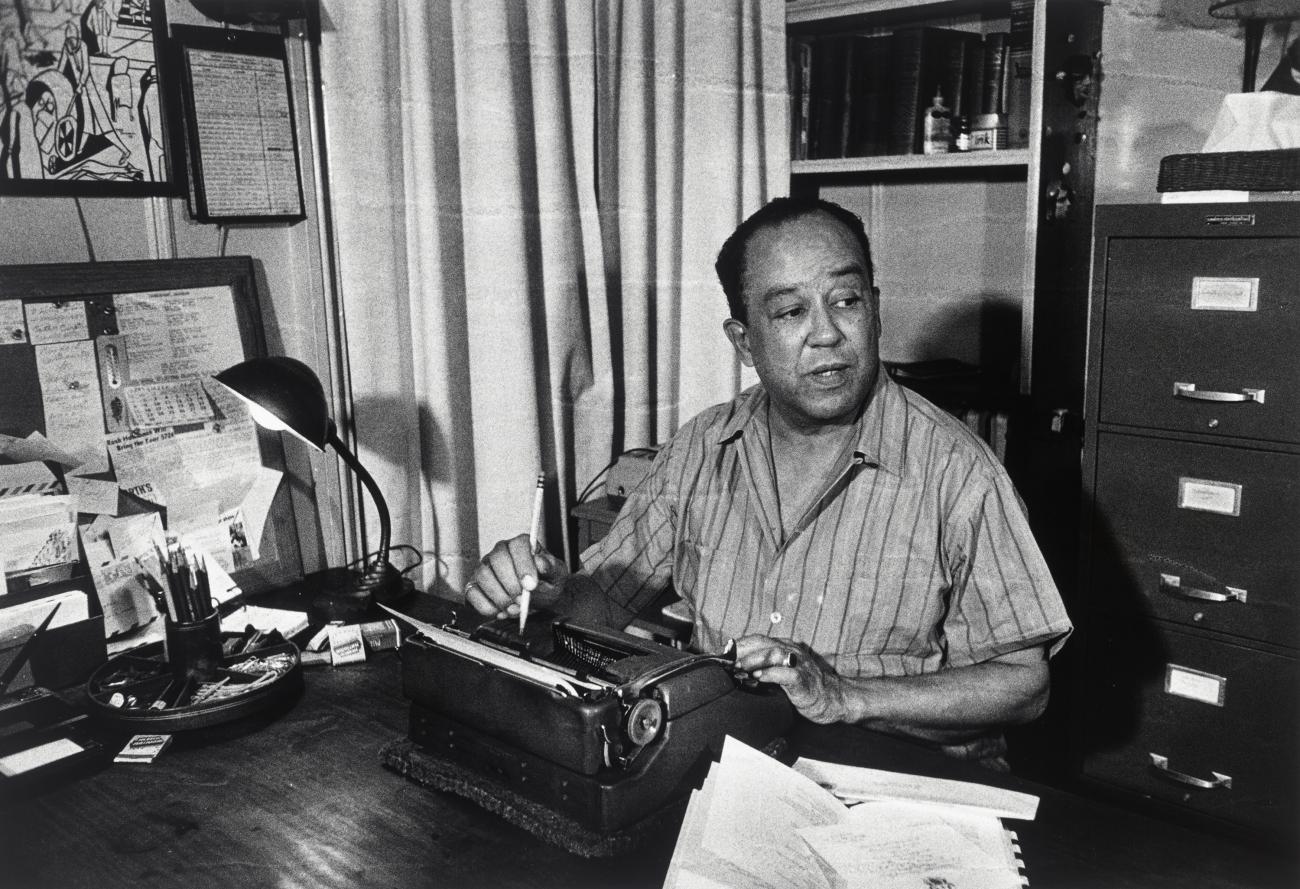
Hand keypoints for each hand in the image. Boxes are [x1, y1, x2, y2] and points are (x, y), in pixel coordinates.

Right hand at [464, 533, 568, 618]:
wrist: (542, 597)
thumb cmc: (548, 582)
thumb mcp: (557, 575)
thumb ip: (551, 567)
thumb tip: (540, 562)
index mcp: (521, 545)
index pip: (518, 545)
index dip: (523, 564)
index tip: (531, 584)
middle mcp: (500, 552)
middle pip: (497, 559)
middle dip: (510, 584)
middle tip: (523, 601)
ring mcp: (486, 568)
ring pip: (483, 576)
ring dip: (499, 596)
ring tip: (515, 609)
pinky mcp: (476, 585)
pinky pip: (472, 593)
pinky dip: (486, 606)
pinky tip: (501, 612)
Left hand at [733, 635, 847, 723]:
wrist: (832, 699)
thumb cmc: (803, 687)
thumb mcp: (782, 672)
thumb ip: (764, 667)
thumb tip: (735, 669)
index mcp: (784, 647)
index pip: (757, 639)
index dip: (738, 644)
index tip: (721, 653)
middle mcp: (791, 651)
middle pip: (762, 643)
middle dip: (741, 650)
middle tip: (725, 660)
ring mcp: (798, 664)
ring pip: (773, 654)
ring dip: (753, 659)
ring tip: (738, 667)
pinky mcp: (804, 680)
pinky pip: (786, 673)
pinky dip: (770, 674)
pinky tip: (758, 677)